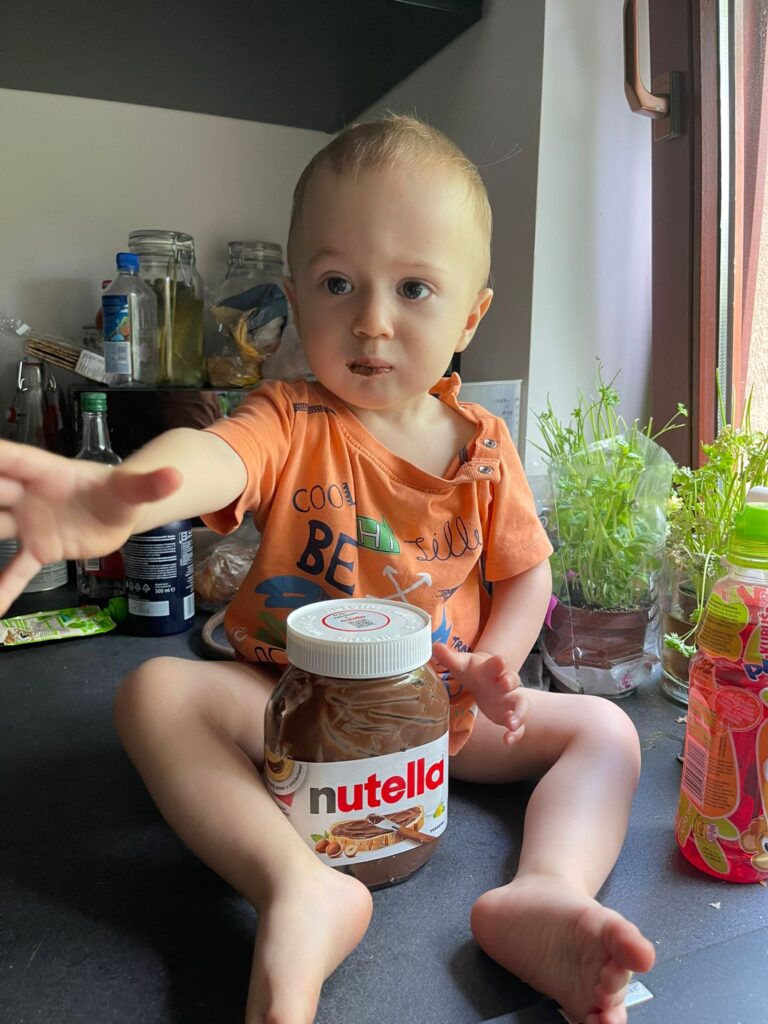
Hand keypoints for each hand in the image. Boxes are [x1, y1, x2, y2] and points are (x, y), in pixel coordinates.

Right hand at [0, 440, 180, 613]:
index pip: (14, 459)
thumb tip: (176, 477)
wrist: (121, 512)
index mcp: (49, 472)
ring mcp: (30, 523)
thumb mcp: (136, 490)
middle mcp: (30, 495)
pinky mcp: (38, 549)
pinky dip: (1, 586)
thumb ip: (150, 486)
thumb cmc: (121, 493)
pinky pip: (14, 569)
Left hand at [433, 641, 527, 745]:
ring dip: (519, 714)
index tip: (499, 661)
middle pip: (512, 680)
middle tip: (505, 684)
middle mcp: (504, 682)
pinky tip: (506, 741)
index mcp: (491, 669)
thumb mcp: (461, 664)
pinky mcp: (510, 714)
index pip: (498, 662)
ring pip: (521, 705)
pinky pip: (518, 725)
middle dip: (510, 681)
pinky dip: (515, 733)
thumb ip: (449, 657)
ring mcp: (510, 699)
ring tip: (511, 724)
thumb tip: (435, 647)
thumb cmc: (473, 671)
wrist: (486, 679)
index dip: (498, 662)